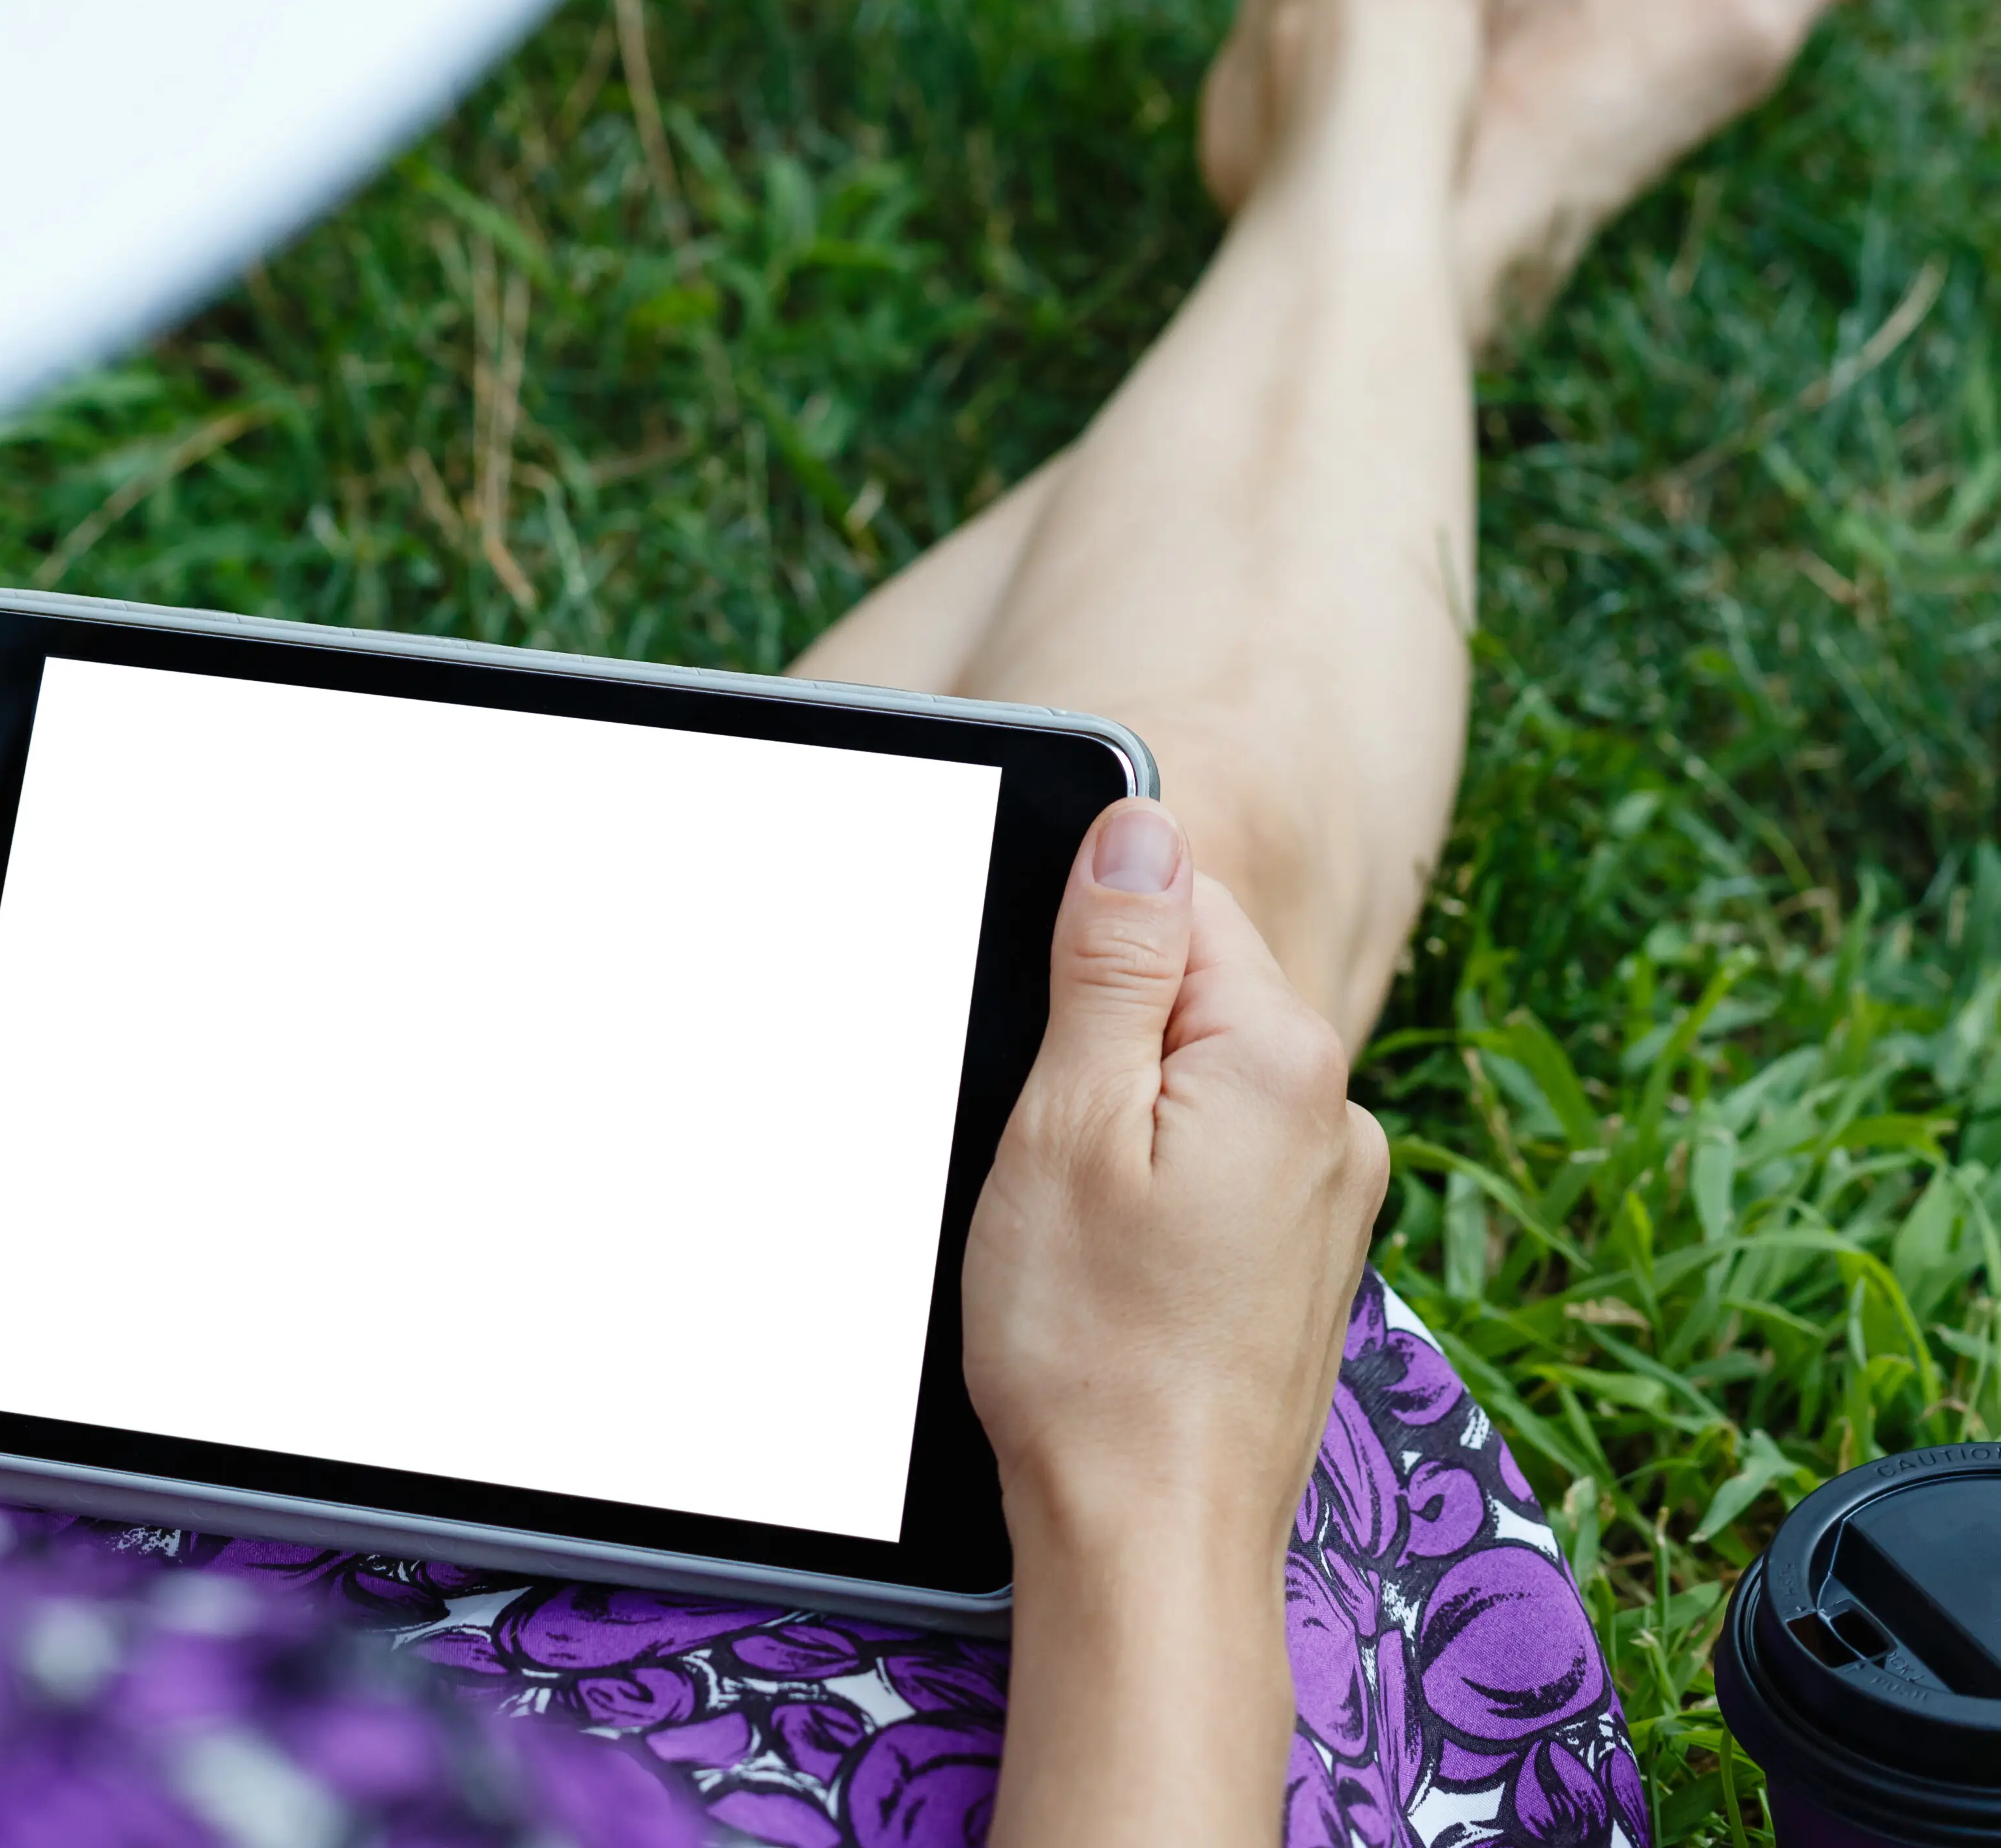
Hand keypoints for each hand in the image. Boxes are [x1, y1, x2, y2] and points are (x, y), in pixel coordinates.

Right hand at [963, 795, 1390, 1847]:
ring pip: (1204, 1070)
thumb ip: (1115, 961)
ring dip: (1129, 1108)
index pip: (1179, 898)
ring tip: (1077, 1219)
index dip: (1084, 947)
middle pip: (1197, 983)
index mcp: (1283, 1056)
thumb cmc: (1089, 1351)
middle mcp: (1336, 1110)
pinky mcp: (1311, 1249)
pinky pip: (1227, 1148)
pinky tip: (1118, 1259)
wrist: (1152, 1548)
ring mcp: (1334, 1188)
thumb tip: (1140, 824)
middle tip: (1049, 1150)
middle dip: (1105, 1033)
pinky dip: (1162, 1174)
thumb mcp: (1067, 1124)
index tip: (1037, 1033)